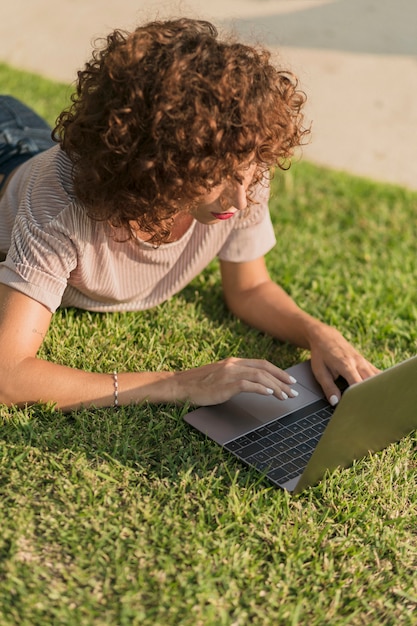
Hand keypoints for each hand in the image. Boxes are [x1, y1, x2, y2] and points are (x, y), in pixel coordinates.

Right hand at [174, 357, 298, 405]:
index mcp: (234, 362)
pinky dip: (261, 388)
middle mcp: (234, 364)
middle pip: (265, 369)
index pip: (262, 364)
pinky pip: (248, 384)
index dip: (278, 372)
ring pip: (260, 376)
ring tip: (285, 396)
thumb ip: (235, 376)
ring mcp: (229, 373)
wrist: (180, 385)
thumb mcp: (220, 375)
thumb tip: (253, 384)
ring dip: (275, 386)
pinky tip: (270, 394)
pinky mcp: (225, 384)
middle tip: (294, 390)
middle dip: (282, 380)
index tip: (290, 381)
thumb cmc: (199, 384)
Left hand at [308, 322, 378, 405]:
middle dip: (374, 396)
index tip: (362, 408)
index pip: (358, 384)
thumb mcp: (320, 371)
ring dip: (380, 390)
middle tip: (376, 410)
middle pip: (372, 382)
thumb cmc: (321, 355)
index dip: (360, 397)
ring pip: (378, 378)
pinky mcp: (366, 362)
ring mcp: (364, 362)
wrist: (325, 337)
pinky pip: (377, 374)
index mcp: (346, 365)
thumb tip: (335, 403)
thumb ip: (328, 387)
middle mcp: (358, 363)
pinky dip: (381, 383)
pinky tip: (384, 393)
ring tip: (383, 404)